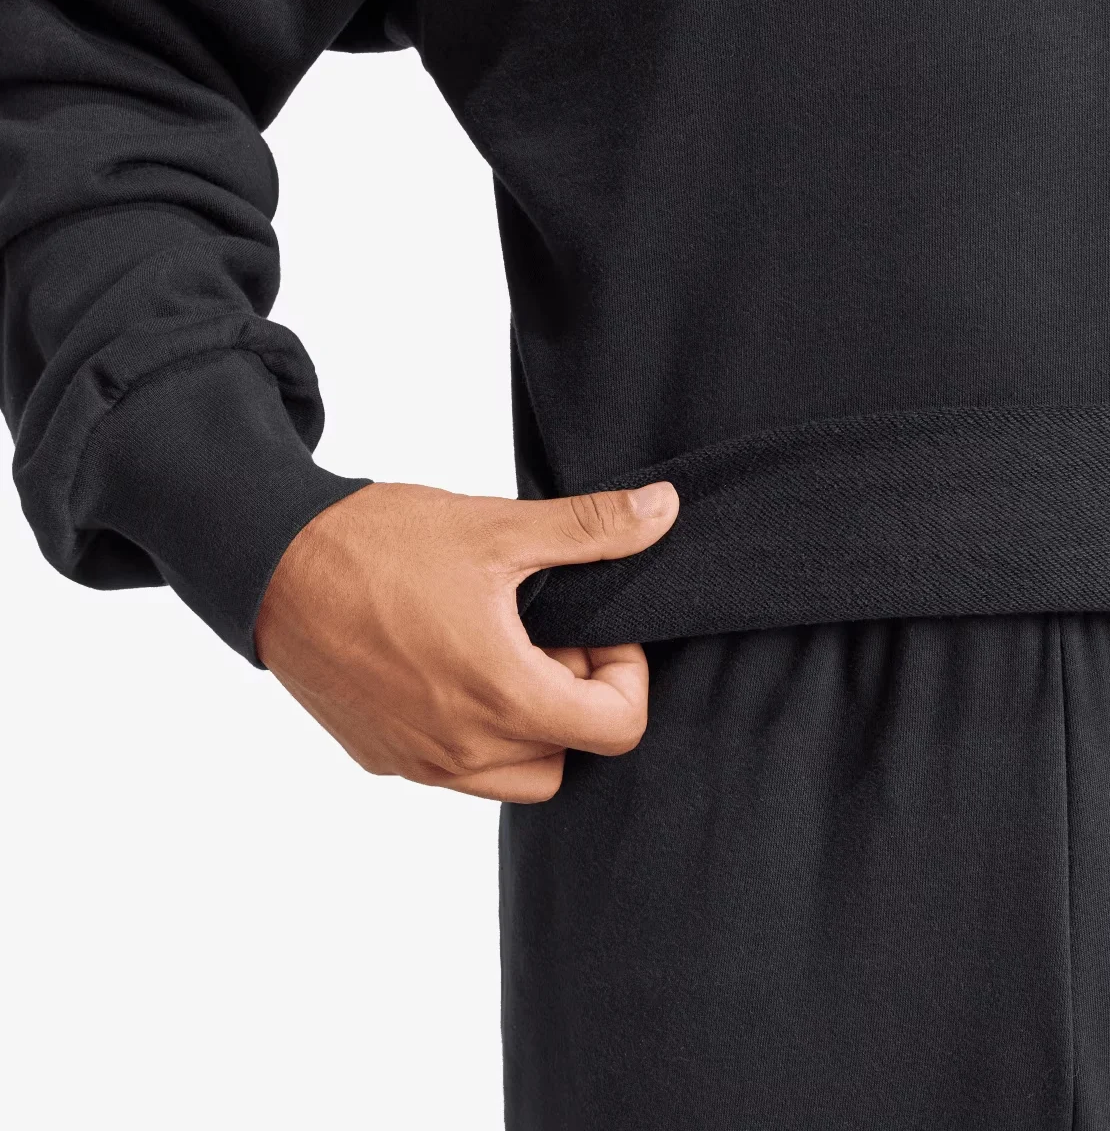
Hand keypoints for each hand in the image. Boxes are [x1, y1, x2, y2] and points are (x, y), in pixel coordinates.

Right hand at [253, 478, 678, 801]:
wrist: (269, 562)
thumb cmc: (378, 544)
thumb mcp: (497, 528)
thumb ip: (590, 528)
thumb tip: (664, 511)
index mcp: (502, 695)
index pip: (618, 729)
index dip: (625, 675)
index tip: (592, 631)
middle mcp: (462, 748)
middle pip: (571, 753)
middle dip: (577, 698)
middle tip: (546, 636)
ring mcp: (418, 761)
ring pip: (517, 775)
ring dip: (530, 724)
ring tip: (500, 653)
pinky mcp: (382, 758)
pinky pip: (457, 770)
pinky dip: (476, 733)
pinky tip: (449, 666)